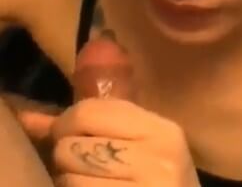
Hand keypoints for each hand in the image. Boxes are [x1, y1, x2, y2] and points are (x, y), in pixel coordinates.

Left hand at [29, 98, 199, 186]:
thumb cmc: (160, 179)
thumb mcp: (143, 146)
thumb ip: (98, 125)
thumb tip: (31, 120)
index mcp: (163, 131)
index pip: (89, 111)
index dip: (66, 123)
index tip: (71, 136)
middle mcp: (156, 158)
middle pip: (72, 147)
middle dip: (67, 158)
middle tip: (84, 166)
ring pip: (69, 179)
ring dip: (71, 182)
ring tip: (94, 182)